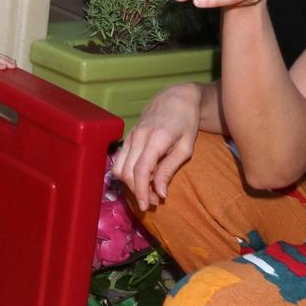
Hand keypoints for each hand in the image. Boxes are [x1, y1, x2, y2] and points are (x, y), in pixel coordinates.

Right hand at [112, 83, 202, 211]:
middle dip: (137, 191)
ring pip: (119, 168)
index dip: (141, 191)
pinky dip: (127, 173)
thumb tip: (159, 193)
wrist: (175, 98)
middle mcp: (137, 137)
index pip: (140, 170)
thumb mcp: (185, 147)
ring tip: (147, 191)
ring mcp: (130, 136)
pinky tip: (141, 178)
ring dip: (130, 184)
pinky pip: (120, 160)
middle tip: (155, 201)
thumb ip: (169, 169)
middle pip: (127, 172)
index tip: (147, 207)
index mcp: (155, 139)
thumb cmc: (185, 123)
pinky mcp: (127, 137)